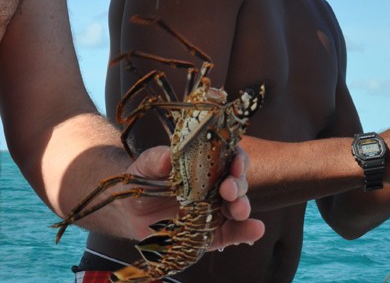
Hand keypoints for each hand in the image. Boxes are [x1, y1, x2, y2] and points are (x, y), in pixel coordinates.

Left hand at [121, 146, 263, 249]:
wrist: (131, 214)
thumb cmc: (142, 184)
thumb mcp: (143, 167)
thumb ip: (154, 160)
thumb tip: (166, 157)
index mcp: (205, 166)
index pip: (229, 158)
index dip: (237, 159)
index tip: (234, 164)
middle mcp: (216, 187)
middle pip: (237, 182)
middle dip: (238, 184)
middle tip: (228, 190)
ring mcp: (216, 210)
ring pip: (238, 206)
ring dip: (243, 206)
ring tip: (239, 210)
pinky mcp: (214, 234)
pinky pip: (234, 233)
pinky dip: (247, 231)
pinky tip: (256, 229)